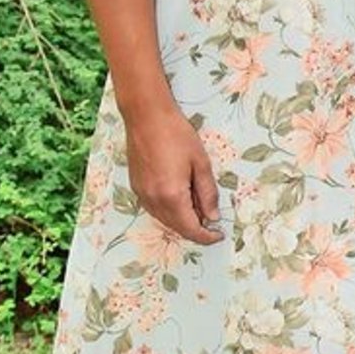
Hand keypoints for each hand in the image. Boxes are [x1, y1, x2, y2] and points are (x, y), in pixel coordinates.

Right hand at [124, 106, 222, 245]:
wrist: (146, 116)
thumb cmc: (176, 135)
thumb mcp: (201, 163)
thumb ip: (207, 193)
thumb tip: (212, 217)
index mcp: (172, 196)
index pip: (191, 229)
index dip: (206, 237)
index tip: (218, 235)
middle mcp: (154, 200)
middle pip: (176, 228)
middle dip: (195, 229)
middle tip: (211, 221)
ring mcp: (142, 194)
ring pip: (164, 220)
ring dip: (181, 221)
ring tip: (198, 207)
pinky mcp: (136, 187)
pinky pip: (154, 209)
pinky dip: (169, 211)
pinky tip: (180, 199)